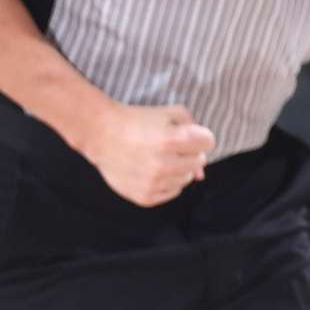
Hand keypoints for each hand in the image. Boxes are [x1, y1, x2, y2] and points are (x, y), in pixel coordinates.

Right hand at [78, 99, 213, 206]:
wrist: (101, 134)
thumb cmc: (137, 121)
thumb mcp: (168, 113)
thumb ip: (194, 131)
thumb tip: (202, 173)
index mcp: (170, 139)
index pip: (208, 142)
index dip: (198, 135)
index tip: (184, 133)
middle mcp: (163, 164)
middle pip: (199, 161)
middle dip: (188, 152)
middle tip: (167, 145)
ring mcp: (154, 182)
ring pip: (186, 179)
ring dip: (177, 168)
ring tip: (157, 157)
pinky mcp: (145, 196)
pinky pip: (173, 192)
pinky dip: (166, 182)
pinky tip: (151, 170)